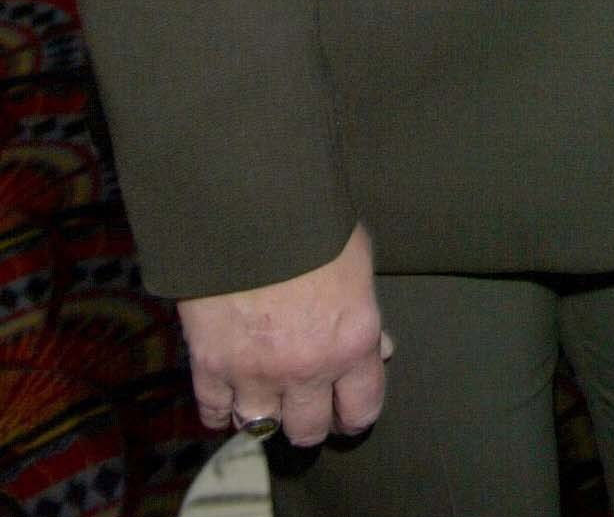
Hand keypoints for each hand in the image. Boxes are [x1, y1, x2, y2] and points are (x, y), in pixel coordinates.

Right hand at [180, 221, 387, 446]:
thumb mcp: (358, 262)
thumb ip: (365, 313)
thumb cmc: (314, 222)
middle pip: (308, 430)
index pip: (362, 408)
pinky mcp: (211, 365)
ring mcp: (256, 373)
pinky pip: (215, 412)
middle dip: (308, 420)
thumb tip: (379, 350)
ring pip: (261, 428)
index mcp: (352, 342)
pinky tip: (226, 398)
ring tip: (264, 400)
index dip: (354, 413)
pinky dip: (220, 410)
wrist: (251, 205)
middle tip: (303, 405)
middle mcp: (308, 370)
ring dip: (264, 416)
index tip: (345, 411)